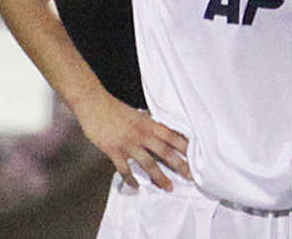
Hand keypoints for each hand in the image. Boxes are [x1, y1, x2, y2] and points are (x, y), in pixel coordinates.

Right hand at [74, 93, 191, 191]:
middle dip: (180, 164)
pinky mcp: (113, 150)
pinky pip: (124, 169)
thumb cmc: (114, 108)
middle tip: (190, 175)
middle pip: (165, 151)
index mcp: (149, 123)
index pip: (172, 136)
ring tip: (168, 187)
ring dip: (160, 177)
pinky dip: (130, 180)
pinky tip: (136, 187)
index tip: (196, 155)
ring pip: (148, 163)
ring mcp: (128, 143)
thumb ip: (148, 125)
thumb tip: (159, 133)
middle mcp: (142, 134)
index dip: (185, 146)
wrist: (94, 103)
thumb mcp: (137, 114)